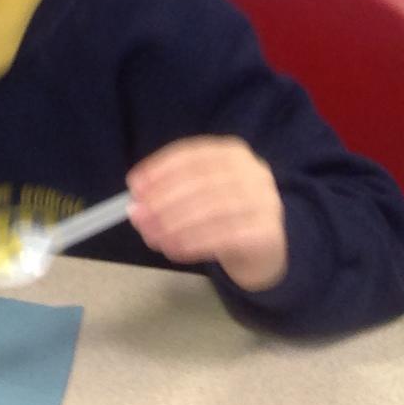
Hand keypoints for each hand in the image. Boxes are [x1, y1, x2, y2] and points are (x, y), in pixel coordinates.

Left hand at [127, 137, 288, 294]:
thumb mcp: (200, 196)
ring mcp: (265, 200)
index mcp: (232, 153)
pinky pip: (226, 236)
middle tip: (138, 217)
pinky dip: (195, 242)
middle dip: (164, 200)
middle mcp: (253, 171)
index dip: (160, 170)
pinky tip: (175, 250)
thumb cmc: (224, 216)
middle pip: (200, 182)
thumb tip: (136, 205)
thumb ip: (170, 195)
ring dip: (176, 225)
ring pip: (213, 209)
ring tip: (153, 238)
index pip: (191, 156)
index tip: (135, 187)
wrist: (264, 250)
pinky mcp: (268, 231)